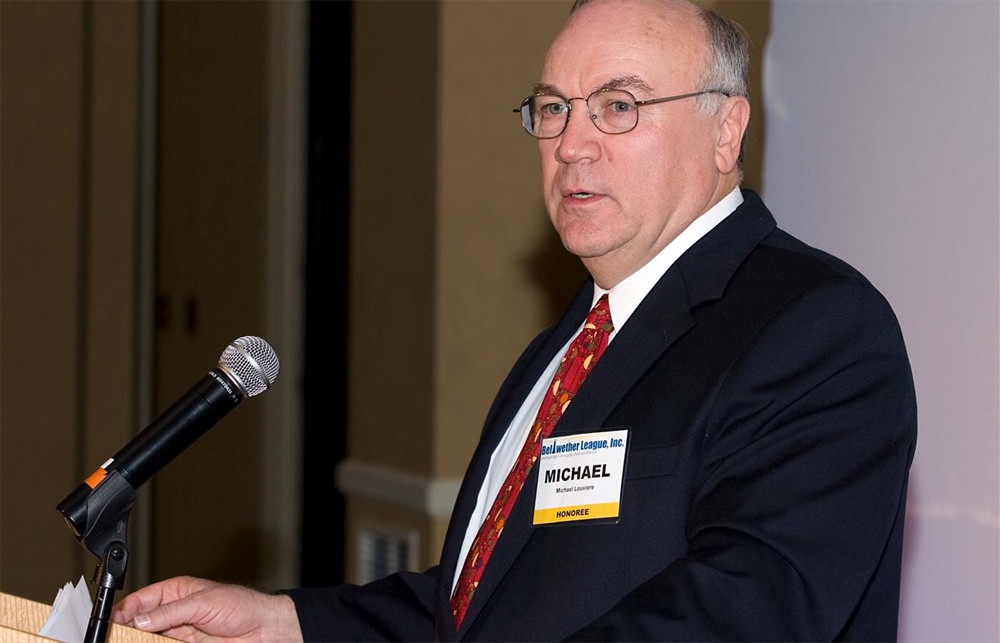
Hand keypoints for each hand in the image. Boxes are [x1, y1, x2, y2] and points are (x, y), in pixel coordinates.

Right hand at [110, 576, 302, 641]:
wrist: (263, 630)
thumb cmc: (240, 605)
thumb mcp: (202, 603)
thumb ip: (169, 612)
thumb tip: (140, 619)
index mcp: (176, 592)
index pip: (141, 600)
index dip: (124, 610)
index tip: (111, 622)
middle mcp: (174, 613)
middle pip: (139, 623)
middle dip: (125, 630)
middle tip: (114, 638)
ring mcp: (178, 632)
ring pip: (147, 639)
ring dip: (136, 642)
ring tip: (123, 642)